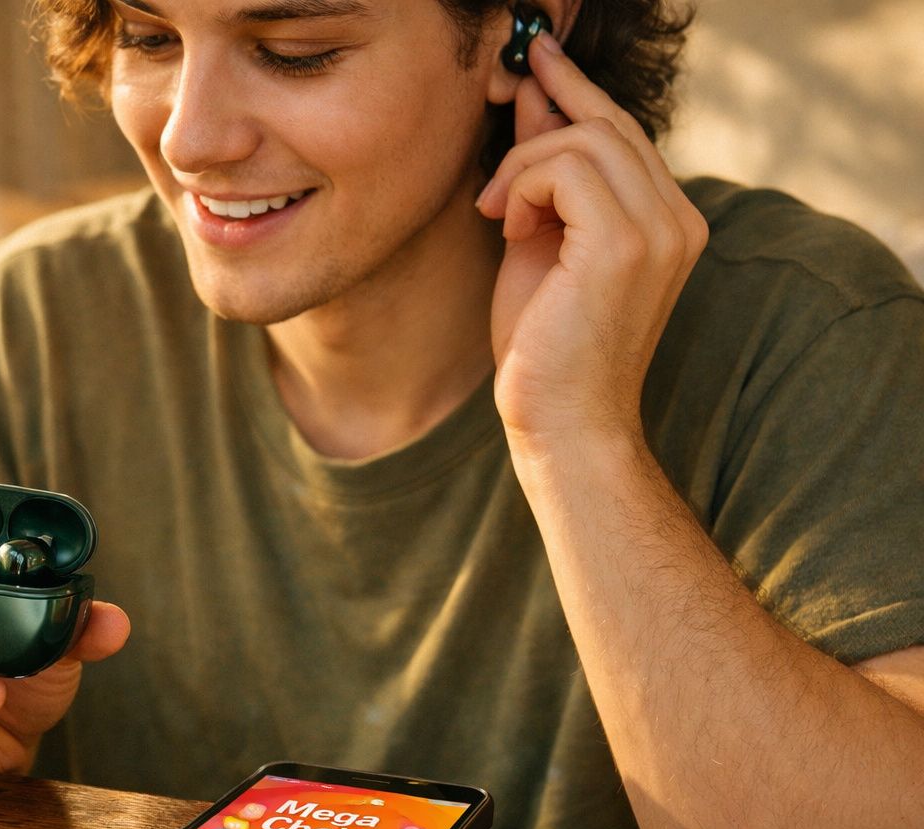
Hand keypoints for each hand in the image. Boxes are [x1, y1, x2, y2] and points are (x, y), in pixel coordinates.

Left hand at [476, 30, 707, 444]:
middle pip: (607, 123)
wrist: (560, 423)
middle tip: (498, 127)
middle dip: (544, 111)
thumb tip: (531, 98)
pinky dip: (521, 188)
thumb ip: (543, 175)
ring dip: (522, 168)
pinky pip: (564, 167)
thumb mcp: (539, 243)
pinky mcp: (625, 244)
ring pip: (582, 139)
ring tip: (498, 217)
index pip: (624, 132)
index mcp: (668, 221)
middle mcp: (678, 219)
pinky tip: (507, 230)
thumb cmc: (545, 348)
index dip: (577, 89)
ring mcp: (659, 230)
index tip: (536, 58)